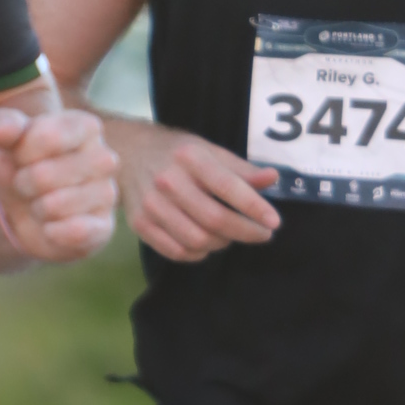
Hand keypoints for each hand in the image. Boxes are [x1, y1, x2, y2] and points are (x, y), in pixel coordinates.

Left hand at [0, 100, 116, 261]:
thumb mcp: (5, 140)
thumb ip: (1, 126)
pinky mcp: (104, 228)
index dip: (20, 154)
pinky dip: (52, 232)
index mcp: (86, 127)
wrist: (27, 205)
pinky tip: (51, 226)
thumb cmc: (20, 164)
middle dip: (23, 183)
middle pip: (43, 176)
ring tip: (41, 202)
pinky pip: (75, 233)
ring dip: (36, 208)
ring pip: (53, 206)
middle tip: (29, 183)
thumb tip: (1, 130)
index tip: (22, 156)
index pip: (46, 137)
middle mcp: (104, 158)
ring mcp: (108, 194)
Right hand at [118, 123, 279, 262]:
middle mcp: (168, 181)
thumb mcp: (210, 150)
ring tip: (231, 235)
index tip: (274, 222)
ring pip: (197, 240)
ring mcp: (151, 205)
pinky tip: (207, 244)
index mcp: (190, 158)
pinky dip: (198, 254)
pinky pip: (176, 251)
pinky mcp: (140, 224)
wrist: (129, 153)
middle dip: (245, 231)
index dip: (254, 207)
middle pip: (214, 219)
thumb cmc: (177, 153)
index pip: (228, 187)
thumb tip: (273, 178)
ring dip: (222, 243)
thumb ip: (241, 169)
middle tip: (262, 234)